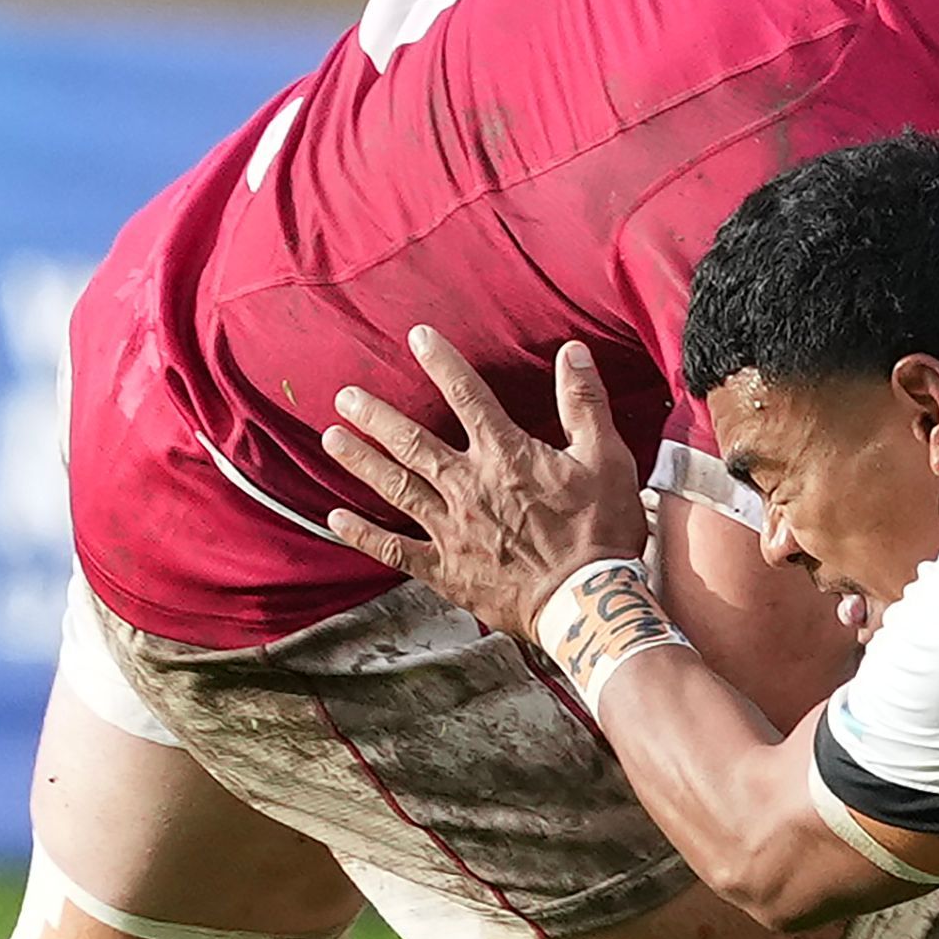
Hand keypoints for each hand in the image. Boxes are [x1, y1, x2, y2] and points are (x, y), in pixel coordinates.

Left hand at [318, 332, 652, 636]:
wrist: (584, 601)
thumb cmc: (600, 531)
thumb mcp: (606, 458)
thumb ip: (584, 403)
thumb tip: (572, 352)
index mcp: (506, 455)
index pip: (467, 395)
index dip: (441, 362)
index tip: (417, 337)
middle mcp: (469, 486)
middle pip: (413, 442)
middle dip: (377, 416)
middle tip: (346, 397)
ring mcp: (452, 529)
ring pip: (397, 487)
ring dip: (362, 461)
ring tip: (332, 439)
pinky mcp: (446, 569)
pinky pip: (395, 550)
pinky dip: (363, 535)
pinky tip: (336, 519)